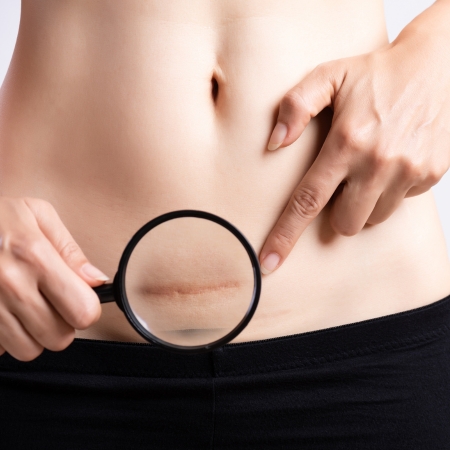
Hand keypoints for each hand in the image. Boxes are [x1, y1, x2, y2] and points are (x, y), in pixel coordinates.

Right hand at [0, 197, 107, 360]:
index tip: (81, 300)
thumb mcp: (36, 215)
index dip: (87, 309)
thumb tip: (96, 280)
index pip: (82, 311)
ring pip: (29, 350)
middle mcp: (9, 285)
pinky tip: (4, 312)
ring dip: (34, 334)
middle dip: (62, 324)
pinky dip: (5, 338)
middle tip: (53, 304)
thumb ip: (70, 250)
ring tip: (26, 307)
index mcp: (34, 255)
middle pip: (59, 338)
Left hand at [260, 28, 449, 274]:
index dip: (284, 236)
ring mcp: (409, 170)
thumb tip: (274, 142)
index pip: (307, 201)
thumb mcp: (329, 76)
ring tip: (368, 168)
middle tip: (341, 183)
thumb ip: (296, 105)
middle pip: (345, 224)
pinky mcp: (431, 174)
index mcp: (346, 141)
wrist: (438, 64)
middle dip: (337, 213)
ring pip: (374, 218)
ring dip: (364, 203)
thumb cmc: (376, 73)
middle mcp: (378, 162)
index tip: (268, 264)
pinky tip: (392, 161)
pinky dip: (391, 190)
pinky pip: (401, 203)